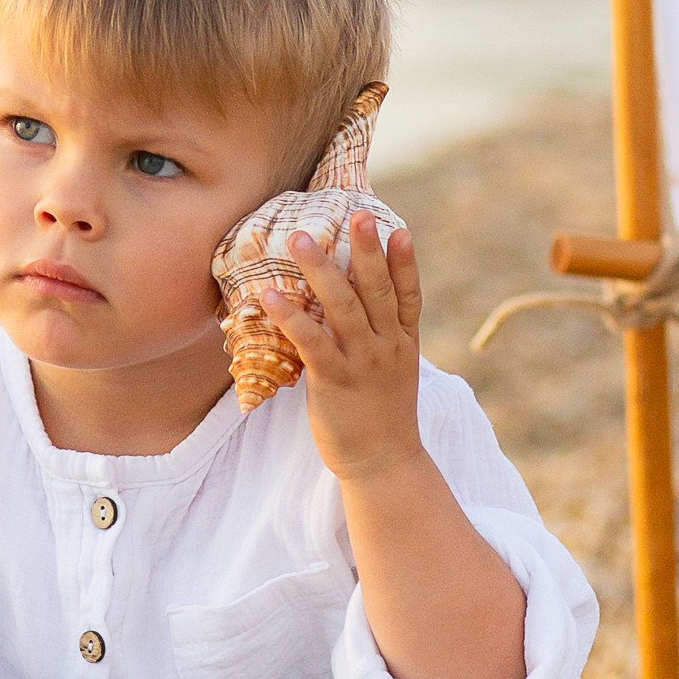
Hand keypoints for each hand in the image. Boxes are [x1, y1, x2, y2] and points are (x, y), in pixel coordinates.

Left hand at [263, 214, 426, 487]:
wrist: (384, 463)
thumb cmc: (382, 413)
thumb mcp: (392, 370)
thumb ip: (381, 335)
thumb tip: (358, 301)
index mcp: (402, 342)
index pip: (408, 294)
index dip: (404, 262)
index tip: (397, 229)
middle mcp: (386, 347)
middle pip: (377, 290)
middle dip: (366, 251)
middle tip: (357, 215)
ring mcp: (362, 363)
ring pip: (343, 308)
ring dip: (320, 271)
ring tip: (299, 239)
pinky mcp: (333, 381)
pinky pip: (311, 341)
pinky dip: (291, 316)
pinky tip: (270, 295)